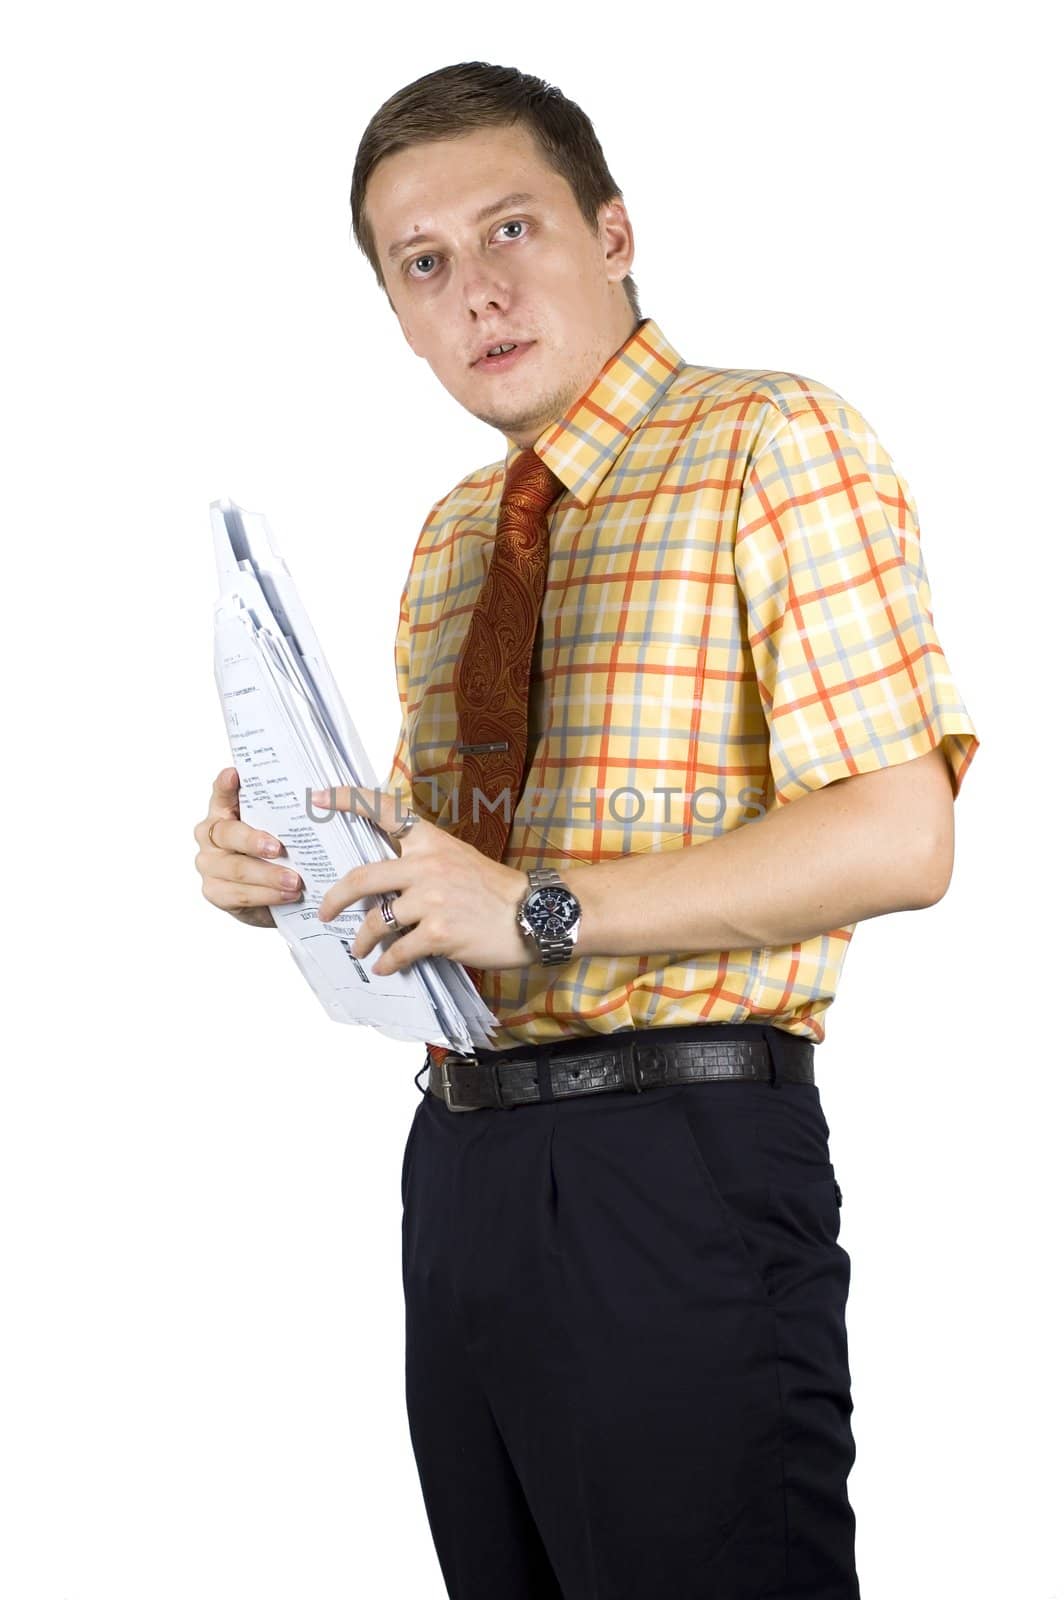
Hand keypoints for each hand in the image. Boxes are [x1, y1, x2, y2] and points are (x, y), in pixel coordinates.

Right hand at [193, 767, 303, 927]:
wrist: (268, 896)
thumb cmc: (275, 854)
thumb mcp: (279, 830)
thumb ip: (282, 814)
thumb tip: (320, 796)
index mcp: (223, 811)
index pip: (222, 793)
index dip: (226, 784)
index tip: (234, 774)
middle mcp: (210, 834)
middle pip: (228, 834)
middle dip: (254, 841)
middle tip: (278, 848)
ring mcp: (208, 863)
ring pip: (237, 868)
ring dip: (268, 875)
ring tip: (295, 881)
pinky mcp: (213, 891)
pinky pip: (240, 894)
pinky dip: (267, 895)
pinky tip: (287, 895)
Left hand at [312, 784, 533, 974]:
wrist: (533, 914)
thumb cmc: (495, 890)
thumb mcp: (457, 858)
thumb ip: (421, 863)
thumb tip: (385, 885)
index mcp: (430, 842)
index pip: (384, 810)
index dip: (347, 800)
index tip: (318, 797)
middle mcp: (426, 865)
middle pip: (362, 877)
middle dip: (336, 898)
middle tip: (325, 910)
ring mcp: (431, 900)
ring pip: (377, 921)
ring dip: (363, 940)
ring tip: (360, 949)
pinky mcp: (439, 933)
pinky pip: (399, 950)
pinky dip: (388, 962)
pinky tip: (386, 967)